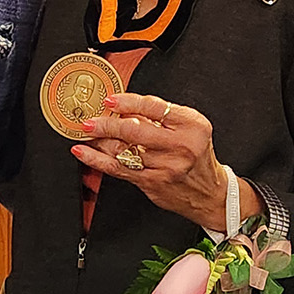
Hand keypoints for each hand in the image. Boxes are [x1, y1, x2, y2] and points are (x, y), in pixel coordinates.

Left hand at [74, 91, 261, 230]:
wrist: (210, 193)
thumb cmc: (198, 155)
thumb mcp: (191, 128)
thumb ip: (163, 117)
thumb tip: (126, 107)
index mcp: (192, 125)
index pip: (154, 107)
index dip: (128, 102)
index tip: (109, 100)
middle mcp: (180, 146)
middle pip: (135, 130)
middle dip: (107, 123)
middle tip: (89, 120)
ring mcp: (166, 167)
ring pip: (124, 151)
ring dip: (99, 140)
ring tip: (85, 133)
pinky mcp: (153, 183)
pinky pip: (119, 170)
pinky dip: (97, 161)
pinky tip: (84, 153)